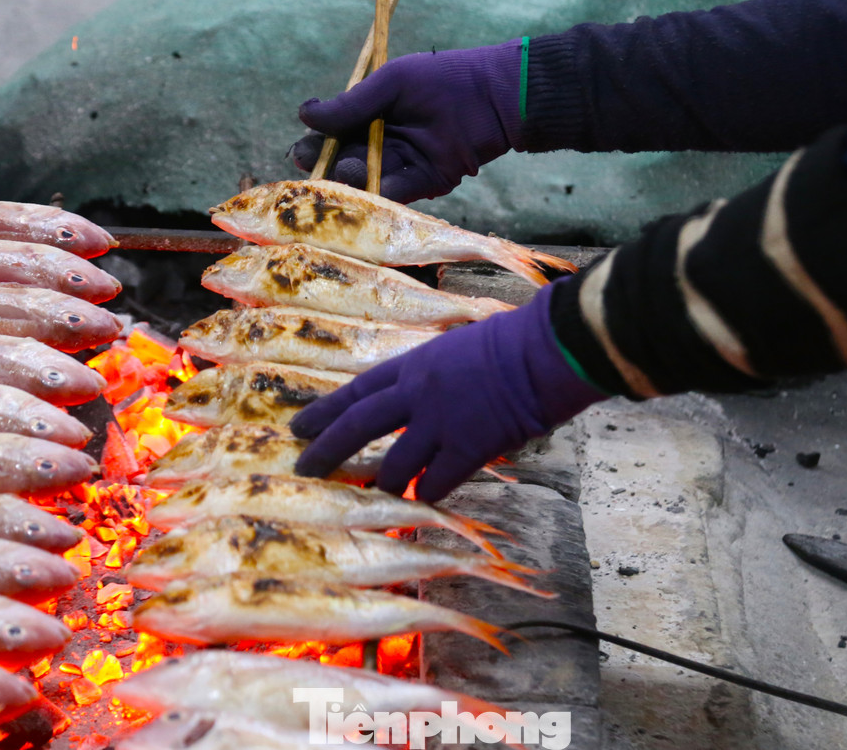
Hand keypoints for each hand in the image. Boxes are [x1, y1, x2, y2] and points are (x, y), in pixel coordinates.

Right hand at [290, 40, 522, 203]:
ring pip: (368, 180)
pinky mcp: (426, 183)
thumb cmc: (442, 79)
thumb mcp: (391, 84)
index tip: (302, 151)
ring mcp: (403, 166)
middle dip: (328, 167)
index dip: (315, 145)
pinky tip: (366, 192)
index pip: (333, 136)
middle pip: (344, 162)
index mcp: (369, 118)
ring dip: (353, 180)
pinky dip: (381, 195)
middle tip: (316, 168)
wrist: (494, 95)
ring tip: (347, 170)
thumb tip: (303, 114)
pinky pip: (397, 193)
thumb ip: (351, 104)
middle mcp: (381, 145)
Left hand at [290, 279, 606, 501]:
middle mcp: (417, 393)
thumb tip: (425, 397)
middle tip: (304, 468)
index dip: (326, 410)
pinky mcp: (467, 449)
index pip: (357, 390)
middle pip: (357, 426)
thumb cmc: (514, 342)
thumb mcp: (459, 347)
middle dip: (327, 450)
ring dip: (385, 484)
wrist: (546, 350)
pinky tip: (424, 504)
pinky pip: (435, 484)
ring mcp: (439, 422)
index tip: (300, 426)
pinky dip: (428, 496)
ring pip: (394, 466)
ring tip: (379, 495)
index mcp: (414, 364)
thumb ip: (435, 375)